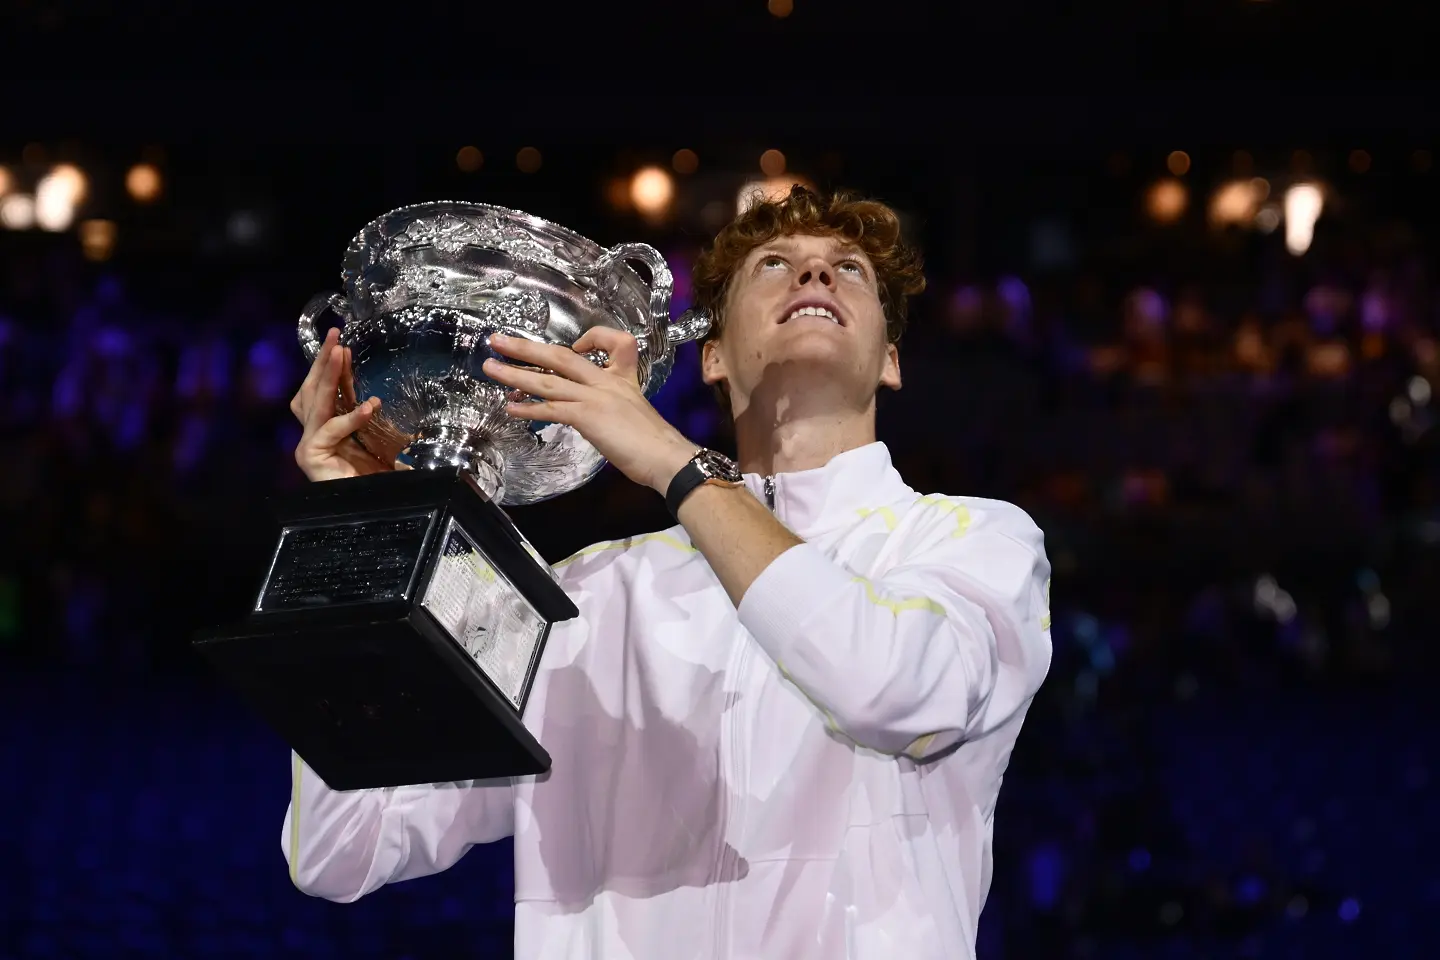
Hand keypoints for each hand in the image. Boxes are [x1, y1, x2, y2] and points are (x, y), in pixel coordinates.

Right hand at [289, 327, 394, 481]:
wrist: (374, 513)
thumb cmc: (378, 483)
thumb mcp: (379, 443)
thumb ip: (374, 421)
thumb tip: (385, 395)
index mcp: (327, 430)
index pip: (324, 392)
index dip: (330, 367)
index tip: (342, 344)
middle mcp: (313, 435)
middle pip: (312, 390)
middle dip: (323, 361)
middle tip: (335, 335)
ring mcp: (308, 446)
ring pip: (316, 403)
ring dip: (328, 376)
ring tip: (341, 353)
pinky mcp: (311, 457)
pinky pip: (331, 430)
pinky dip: (350, 418)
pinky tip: (369, 407)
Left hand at [483, 328, 695, 493]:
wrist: (667, 458)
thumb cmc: (655, 444)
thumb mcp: (636, 413)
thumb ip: (612, 407)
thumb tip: (593, 416)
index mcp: (623, 378)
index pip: (612, 340)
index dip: (591, 337)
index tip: (575, 343)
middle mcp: (607, 381)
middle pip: (561, 356)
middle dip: (526, 347)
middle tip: (497, 340)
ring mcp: (596, 397)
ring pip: (548, 380)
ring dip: (514, 373)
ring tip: (490, 368)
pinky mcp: (588, 416)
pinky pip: (551, 408)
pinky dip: (528, 407)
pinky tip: (511, 408)